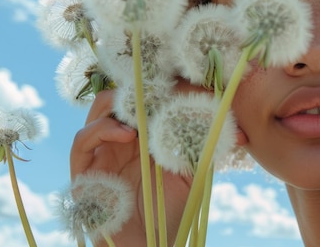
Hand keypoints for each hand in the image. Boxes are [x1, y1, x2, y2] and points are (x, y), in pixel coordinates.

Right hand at [70, 90, 191, 245]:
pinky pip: (82, 139)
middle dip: (143, 88)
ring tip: (145, 112)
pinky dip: (103, 129)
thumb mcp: (193, 173)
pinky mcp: (83, 169)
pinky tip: (128, 135)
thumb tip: (237, 131)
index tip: (192, 87)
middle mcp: (123, 137)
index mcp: (147, 133)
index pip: (150, 97)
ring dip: (122, 102)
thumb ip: (205, 147)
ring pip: (100, 107)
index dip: (168, 88)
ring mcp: (102, 150)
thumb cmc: (170, 211)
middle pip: (124, 94)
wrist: (148, 243)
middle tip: (164, 89)